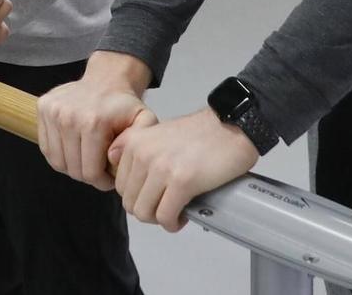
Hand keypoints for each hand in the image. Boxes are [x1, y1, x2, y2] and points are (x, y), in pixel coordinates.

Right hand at [37, 57, 156, 188]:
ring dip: (72, 167)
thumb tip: (112, 157)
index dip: (102, 182)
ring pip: (57, 162)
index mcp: (93, 123)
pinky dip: (59, 155)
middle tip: (99, 170)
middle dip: (88, 176)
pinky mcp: (43, 108)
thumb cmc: (123, 106)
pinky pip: (46, 148)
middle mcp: (68, 117)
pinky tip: (74, 150)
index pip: (90, 172)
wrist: (106, 79)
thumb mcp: (144, 121)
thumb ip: (138, 142)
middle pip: (73, 169)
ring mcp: (53, 112)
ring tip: (86, 161)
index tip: (110, 178)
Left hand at [109, 107, 259, 232]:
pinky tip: (184, 215)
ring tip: (175, 212)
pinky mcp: (182, 182)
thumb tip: (130, 184)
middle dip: (148, 211)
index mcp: (134, 142)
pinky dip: (173, 223)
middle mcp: (143, 154)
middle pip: (130, 203)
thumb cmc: (201, 134)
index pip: (120, 187)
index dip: (137, 197)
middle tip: (166, 207)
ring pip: (144, 213)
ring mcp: (161, 169)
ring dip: (160, 219)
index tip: (153, 197)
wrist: (232, 127)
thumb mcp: (158, 134)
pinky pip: (165, 217)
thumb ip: (138, 152)